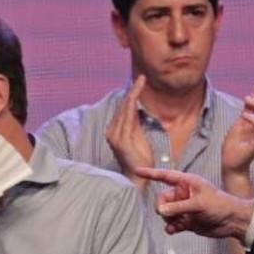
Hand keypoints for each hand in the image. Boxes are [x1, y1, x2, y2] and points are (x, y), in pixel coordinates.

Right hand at [105, 75, 153, 189]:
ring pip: (125, 108)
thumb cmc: (140, 158)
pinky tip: (137, 94)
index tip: (140, 82)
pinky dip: (133, 102)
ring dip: (133, 93)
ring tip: (141, 81)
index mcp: (115, 130)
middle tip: (142, 77)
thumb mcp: (138, 136)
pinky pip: (127, 115)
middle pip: (123, 105)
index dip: (131, 94)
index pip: (123, 108)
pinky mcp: (120, 139)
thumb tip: (138, 110)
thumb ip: (136, 124)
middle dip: (133, 90)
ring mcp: (114, 134)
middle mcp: (111, 131)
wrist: (137, 176)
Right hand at [135, 167, 253, 240]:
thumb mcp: (198, 204)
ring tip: (179, 223)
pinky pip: (171, 223)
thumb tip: (160, 211)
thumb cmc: (219, 205)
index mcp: (186, 183)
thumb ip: (178, 207)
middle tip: (170, 214)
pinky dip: (171, 227)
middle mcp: (183, 194)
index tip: (137, 171)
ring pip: (165, 213)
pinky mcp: (186, 221)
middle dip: (162, 208)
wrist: (232, 221)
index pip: (165, 176)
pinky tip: (173, 231)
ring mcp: (184, 208)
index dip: (151, 173)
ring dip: (168, 219)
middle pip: (162, 199)